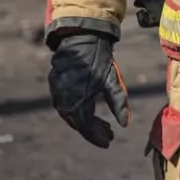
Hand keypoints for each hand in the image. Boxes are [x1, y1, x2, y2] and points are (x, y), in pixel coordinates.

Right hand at [47, 32, 129, 147]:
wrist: (81, 37)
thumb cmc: (99, 59)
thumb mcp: (112, 81)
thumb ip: (118, 102)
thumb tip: (124, 125)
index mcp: (78, 99)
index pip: (86, 127)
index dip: (97, 137)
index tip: (109, 142)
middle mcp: (64, 98)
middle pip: (78, 123)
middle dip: (93, 131)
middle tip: (109, 134)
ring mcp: (57, 92)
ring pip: (70, 115)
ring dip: (85, 122)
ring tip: (102, 125)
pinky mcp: (54, 84)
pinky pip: (64, 104)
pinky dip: (76, 111)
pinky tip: (88, 111)